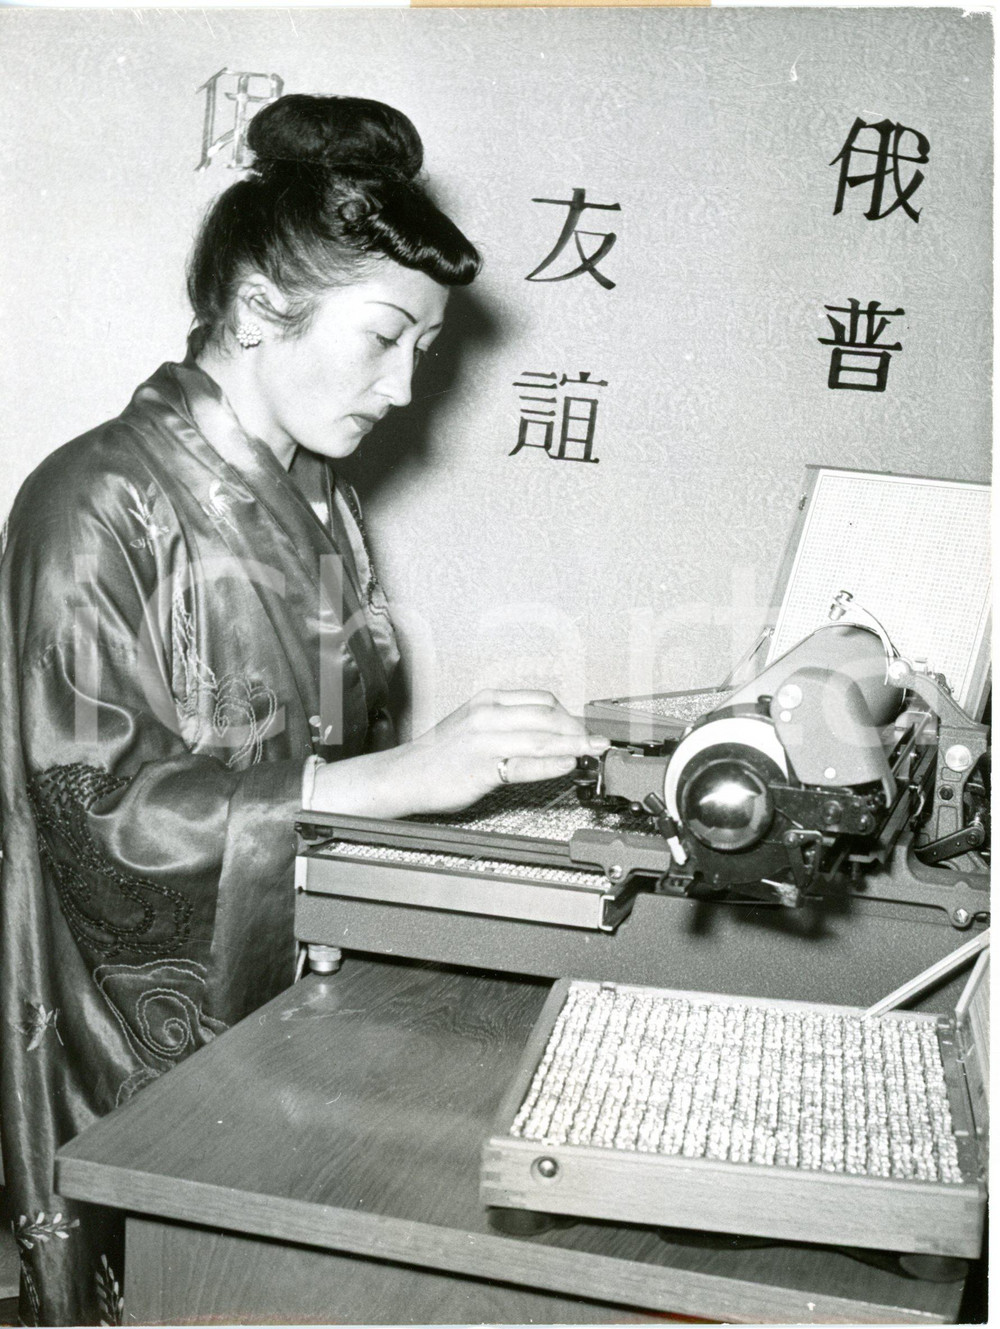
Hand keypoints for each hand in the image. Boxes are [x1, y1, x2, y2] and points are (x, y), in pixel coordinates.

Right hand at [403, 688, 610, 813]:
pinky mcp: (483, 767)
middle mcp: (488, 714)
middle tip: (594, 742)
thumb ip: (508, 722)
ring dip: (575, 744)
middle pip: (548, 715)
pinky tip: (568, 763)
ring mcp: (486, 740)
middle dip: (577, 729)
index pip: (542, 700)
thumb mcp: (474, 723)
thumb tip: (547, 729)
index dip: (569, 714)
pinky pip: (526, 764)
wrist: (406, 774)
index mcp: (488, 700)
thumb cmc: (440, 753)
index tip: (584, 727)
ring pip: (543, 738)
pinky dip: (553, 763)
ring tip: (593, 750)